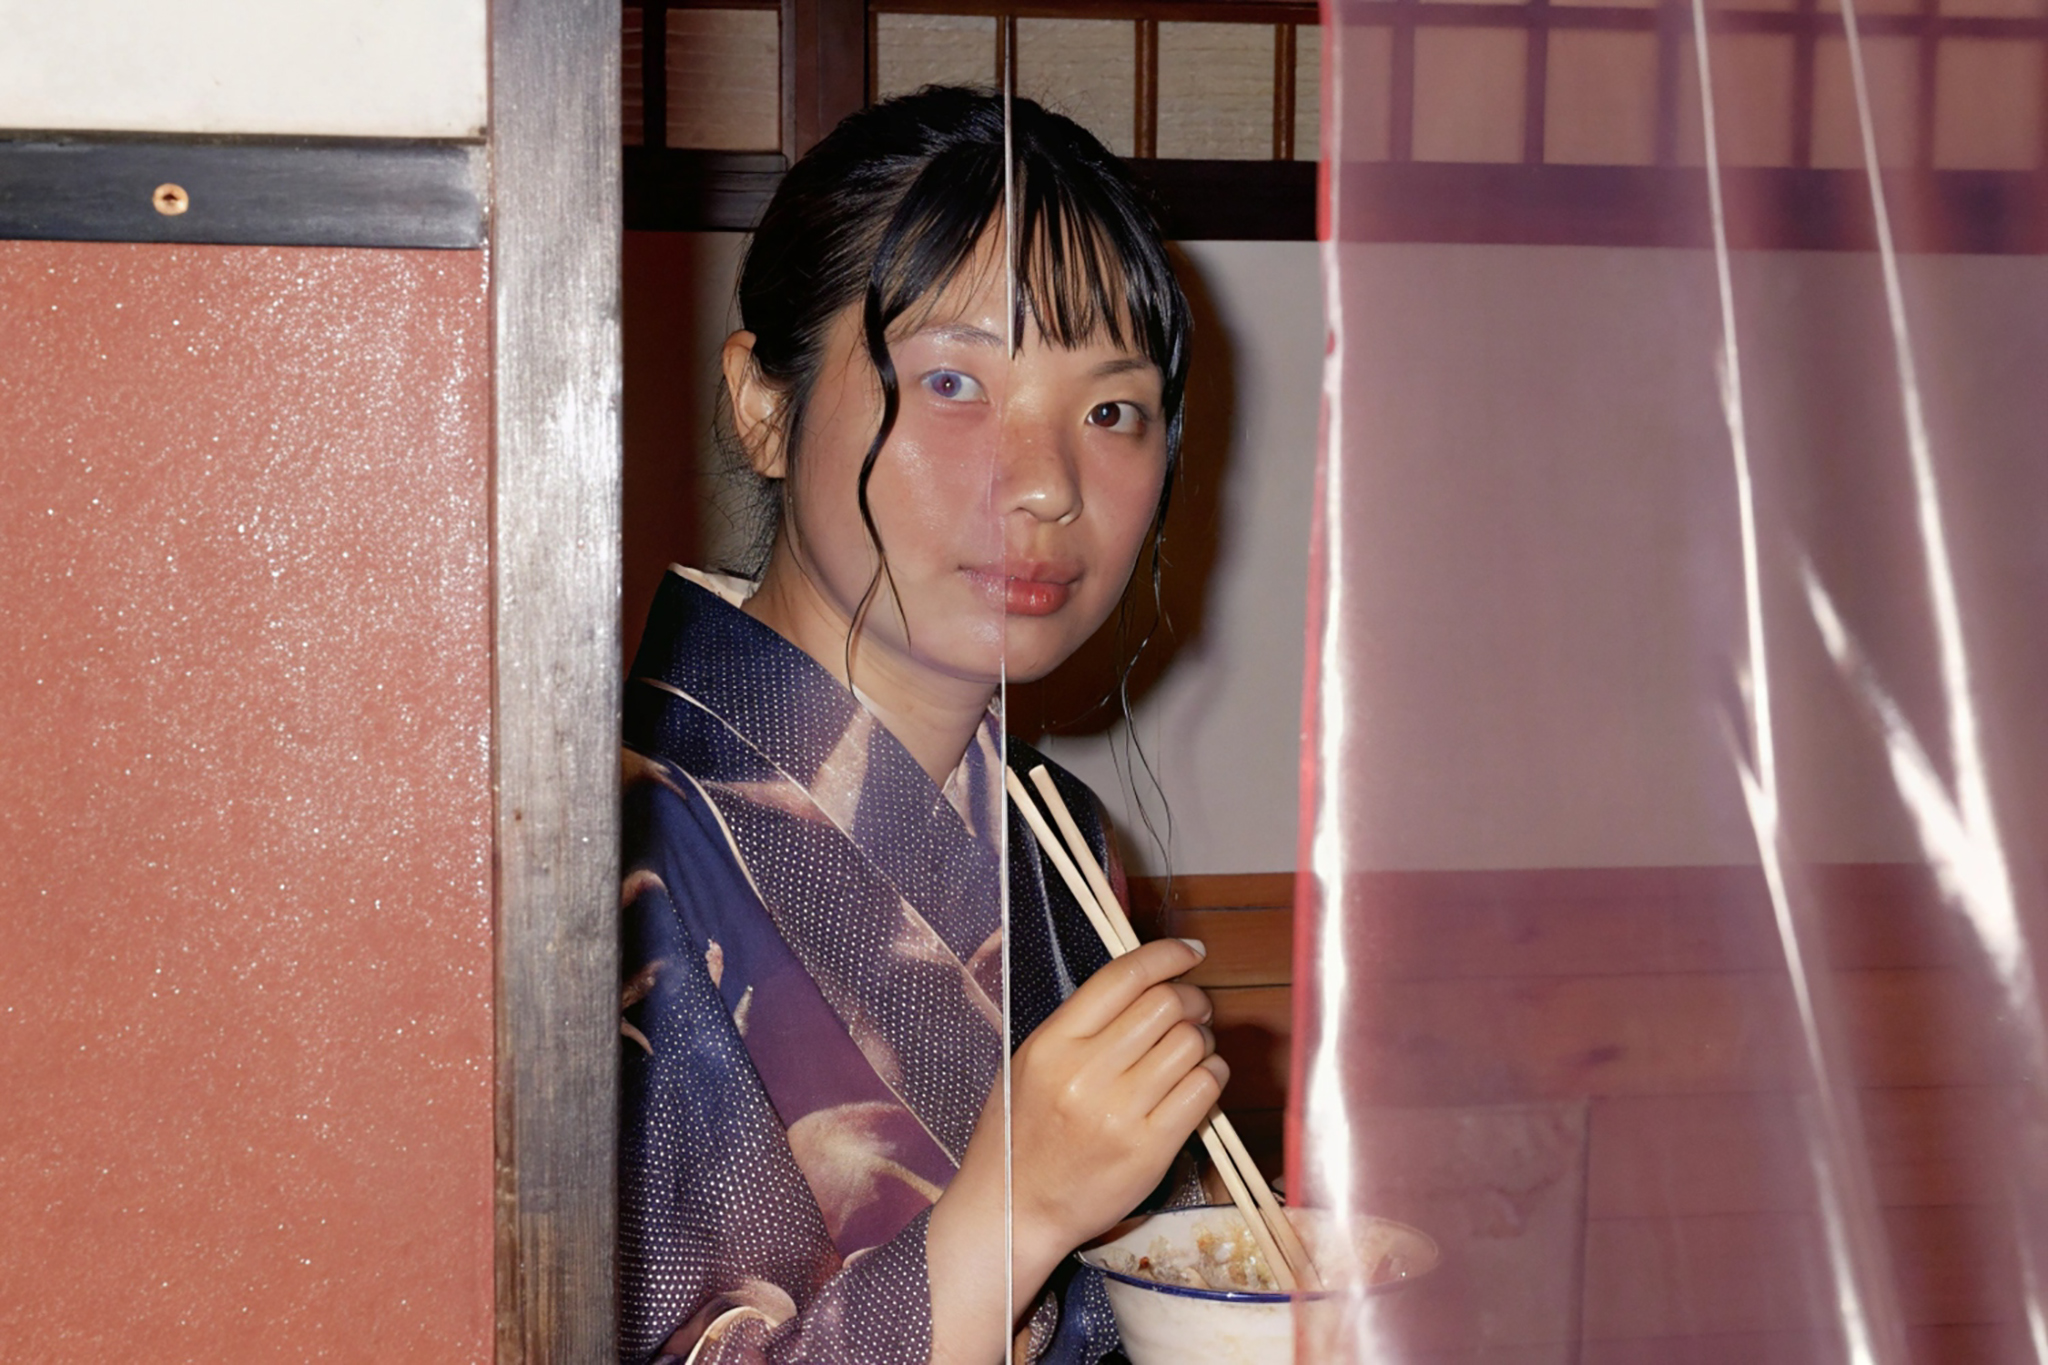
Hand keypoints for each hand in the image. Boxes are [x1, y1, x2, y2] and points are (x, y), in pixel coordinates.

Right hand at [926, 938, 1226, 1363]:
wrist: (1015, 1210)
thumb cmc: (1021, 1133)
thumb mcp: (1030, 1063)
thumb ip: (1080, 1024)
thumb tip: (1143, 984)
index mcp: (1053, 1043)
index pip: (1123, 976)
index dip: (1166, 955)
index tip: (1189, 952)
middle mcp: (1085, 1073)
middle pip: (1165, 1005)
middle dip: (1191, 1000)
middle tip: (1194, 1011)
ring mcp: (1119, 1113)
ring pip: (1191, 1044)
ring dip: (1203, 1040)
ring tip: (1191, 1052)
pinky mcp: (1149, 1150)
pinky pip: (1203, 1090)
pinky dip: (1212, 1076)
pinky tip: (1199, 1081)